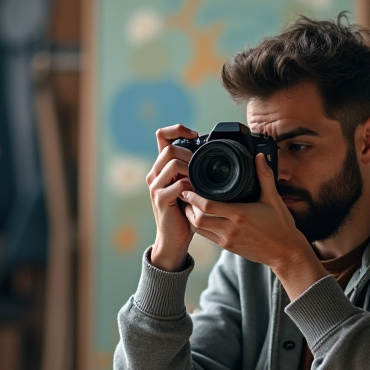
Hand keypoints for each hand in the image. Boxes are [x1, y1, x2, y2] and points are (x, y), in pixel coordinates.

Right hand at [147, 124, 197, 271]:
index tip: (195, 135)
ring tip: (201, 180)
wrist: (175, 239)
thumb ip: (195, 171)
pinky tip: (199, 193)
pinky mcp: (161, 199)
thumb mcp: (190, 187)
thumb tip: (214, 154)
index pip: (162, 136)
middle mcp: (155, 174)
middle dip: (190, 154)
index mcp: (162, 167)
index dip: (177, 129)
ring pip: (172, 163)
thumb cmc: (187, 213)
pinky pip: (177, 184)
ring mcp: (156, 186)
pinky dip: (191, 186)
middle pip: (169, 148)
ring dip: (191, 168)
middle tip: (203, 166)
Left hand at [180, 153, 327, 299]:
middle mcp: (231, 228)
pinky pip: (207, 236)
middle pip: (198, 219)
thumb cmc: (281, 225)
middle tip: (183, 194)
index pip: (208, 206)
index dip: (193, 197)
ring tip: (188, 204)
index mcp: (240, 214)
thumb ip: (264, 176)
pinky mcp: (228, 247)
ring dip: (191, 217)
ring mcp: (228, 239)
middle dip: (187, 207)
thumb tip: (259, 156)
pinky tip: (199, 216)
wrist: (285, 252)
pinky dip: (200, 226)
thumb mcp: (273, 199)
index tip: (187, 187)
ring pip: (199, 229)